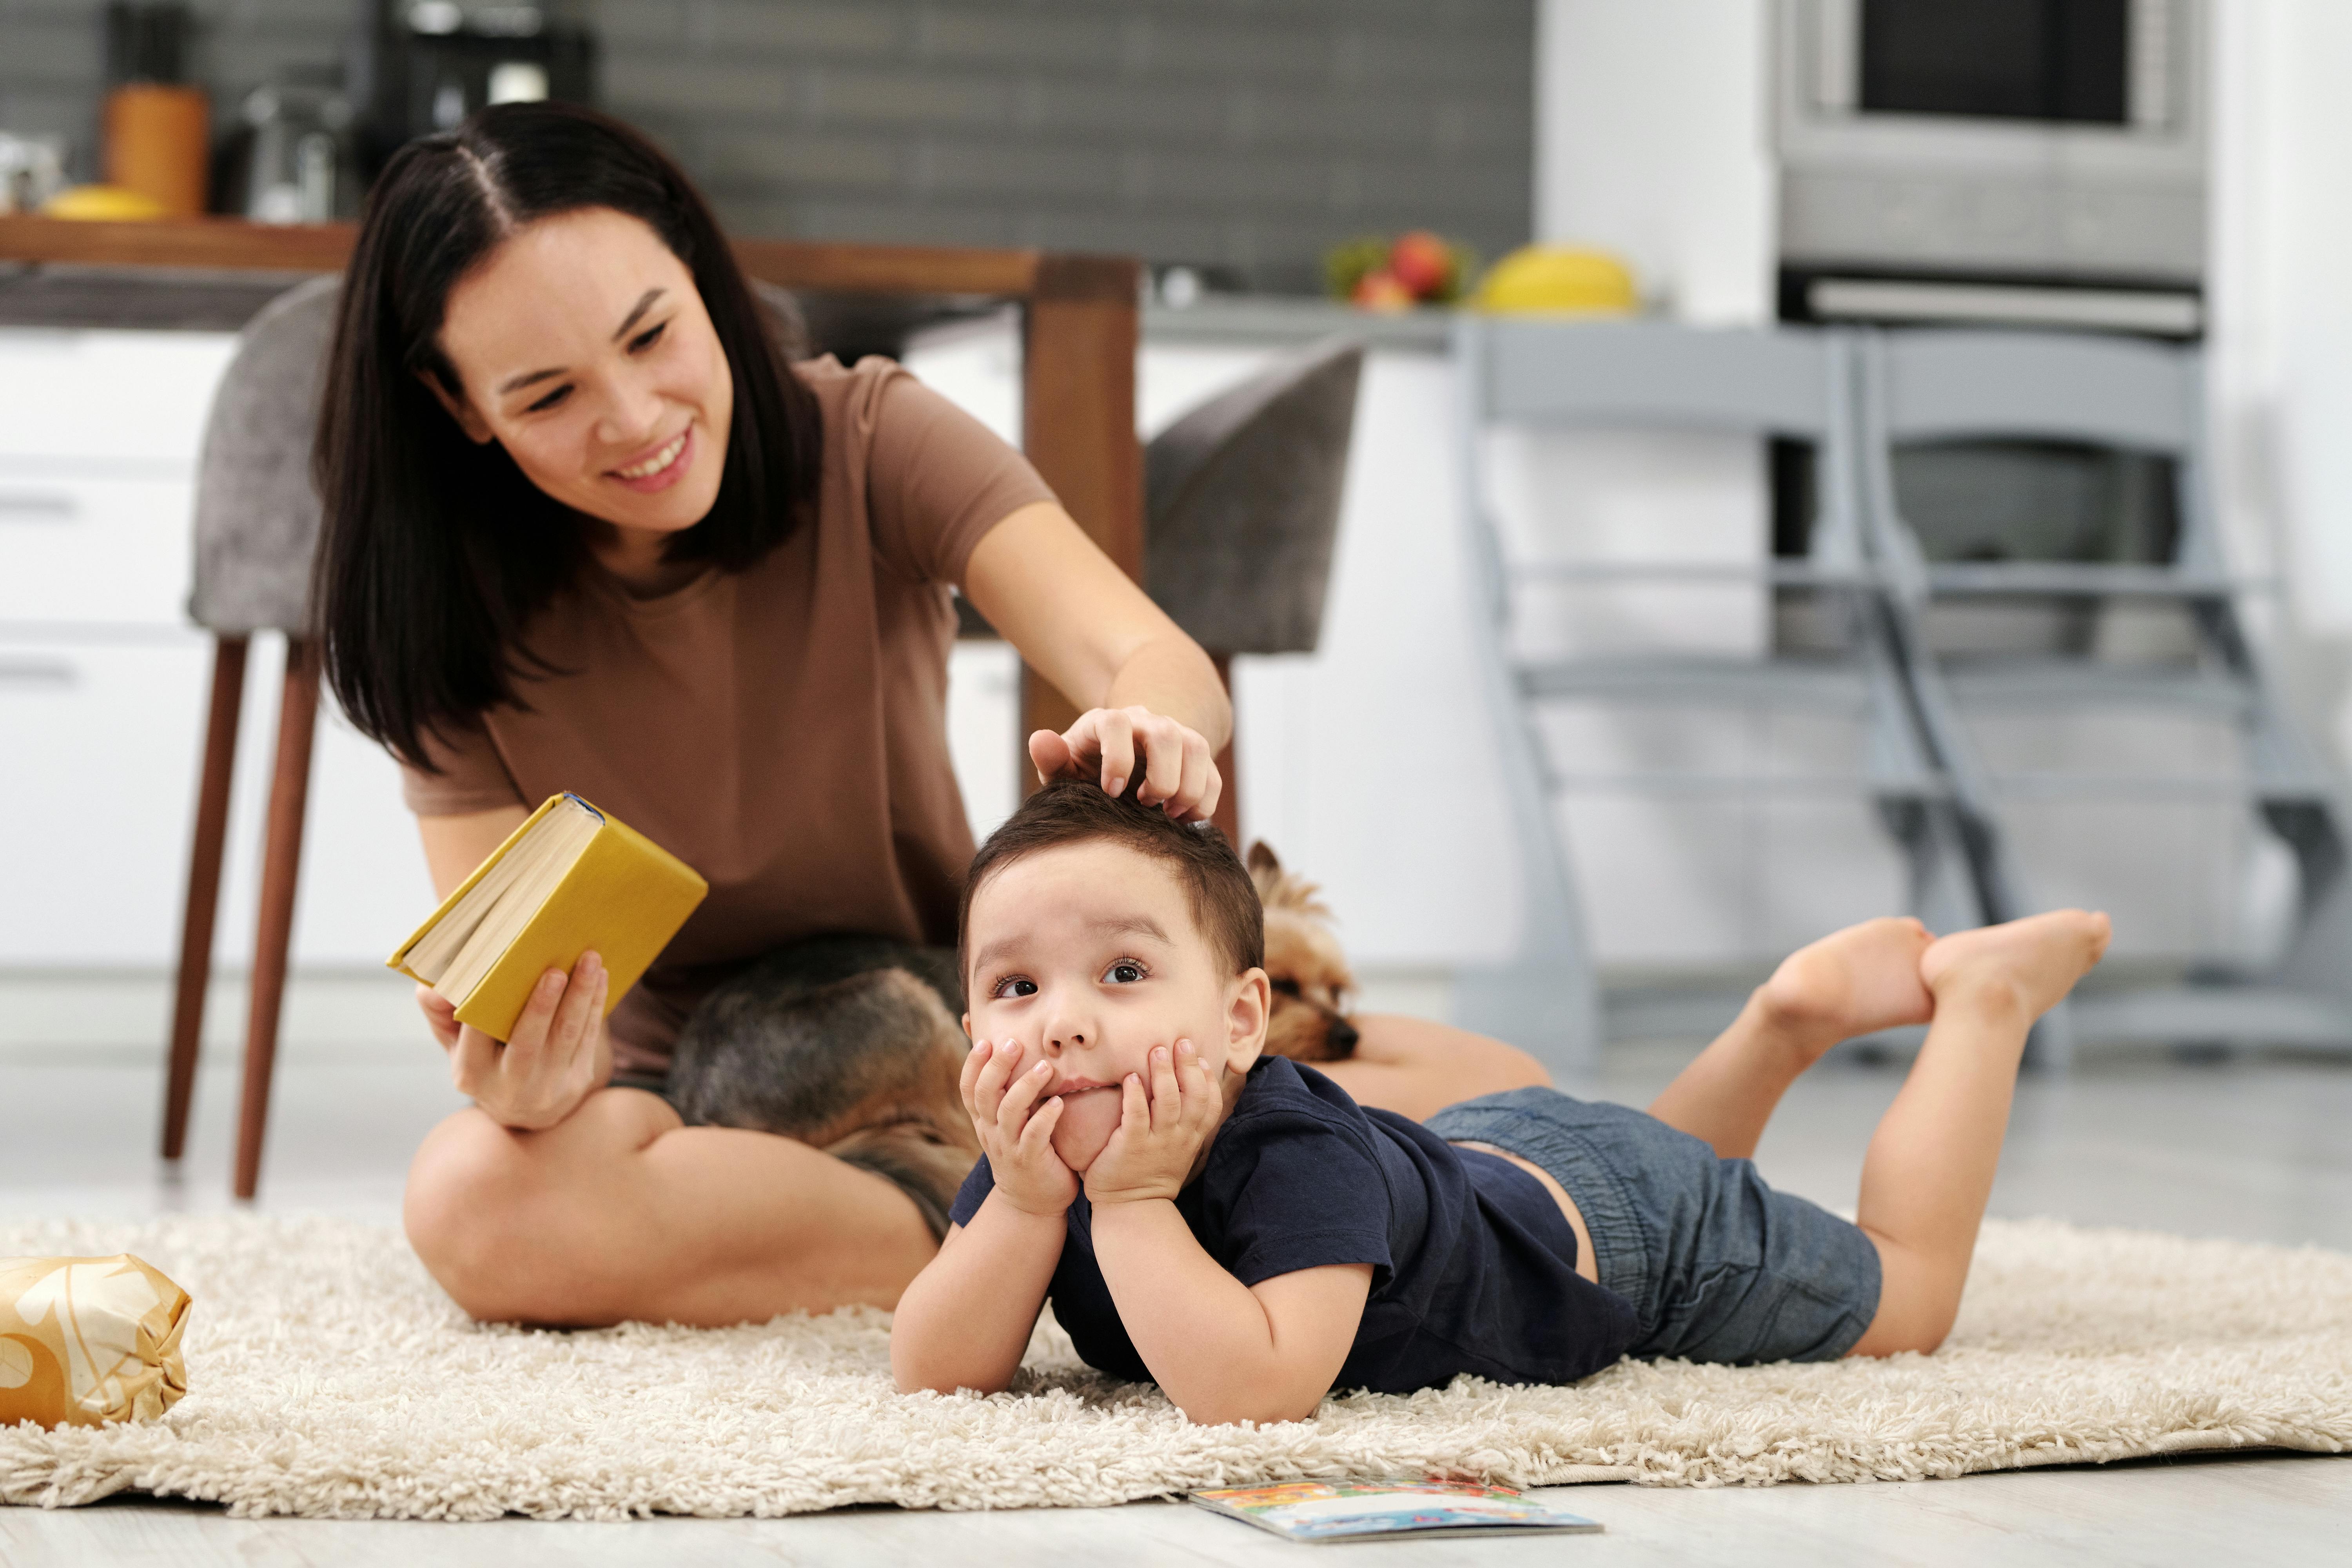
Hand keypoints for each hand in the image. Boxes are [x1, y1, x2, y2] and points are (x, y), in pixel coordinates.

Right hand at [436, 951, 609, 1130]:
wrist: (523, 1114)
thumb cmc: (485, 1062)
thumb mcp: (455, 1045)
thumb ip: (441, 1014)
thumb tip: (430, 988)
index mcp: (470, 1073)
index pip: (475, 1034)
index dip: (486, 1005)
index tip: (501, 970)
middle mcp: (507, 1086)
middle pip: (527, 1041)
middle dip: (542, 1004)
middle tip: (555, 970)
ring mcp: (545, 1088)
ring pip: (566, 1036)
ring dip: (580, 996)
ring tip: (589, 960)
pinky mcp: (576, 1084)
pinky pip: (587, 1039)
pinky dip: (594, 1005)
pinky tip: (599, 978)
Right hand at [961, 1038, 1078, 1216]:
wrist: (1032, 1203)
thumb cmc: (1025, 1151)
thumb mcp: (1009, 1123)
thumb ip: (1007, 1093)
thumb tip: (1006, 1055)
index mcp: (984, 1120)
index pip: (969, 1089)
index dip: (973, 1065)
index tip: (984, 1041)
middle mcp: (991, 1132)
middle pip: (985, 1094)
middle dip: (996, 1067)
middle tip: (1014, 1043)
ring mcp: (1009, 1147)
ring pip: (1008, 1112)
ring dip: (1026, 1086)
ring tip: (1046, 1067)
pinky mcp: (1030, 1160)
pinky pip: (1034, 1136)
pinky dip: (1045, 1118)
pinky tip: (1058, 1103)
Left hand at [1029, 706, 1221, 822]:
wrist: (1118, 768)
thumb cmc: (1085, 771)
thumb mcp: (1063, 769)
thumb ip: (1052, 758)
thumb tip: (1039, 739)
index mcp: (1107, 722)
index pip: (1117, 724)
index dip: (1117, 758)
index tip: (1111, 792)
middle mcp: (1145, 723)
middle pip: (1166, 734)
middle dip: (1161, 776)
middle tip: (1144, 804)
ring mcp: (1175, 736)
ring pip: (1197, 748)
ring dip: (1187, 787)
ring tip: (1167, 815)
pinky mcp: (1195, 759)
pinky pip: (1213, 774)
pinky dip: (1205, 801)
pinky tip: (1183, 819)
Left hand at [1083, 1041, 1218, 1206]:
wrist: (1130, 1208)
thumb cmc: (1150, 1172)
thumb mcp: (1177, 1150)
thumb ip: (1184, 1123)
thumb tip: (1186, 1089)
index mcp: (1190, 1137)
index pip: (1210, 1104)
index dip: (1208, 1079)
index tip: (1201, 1058)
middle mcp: (1178, 1137)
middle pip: (1193, 1096)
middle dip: (1189, 1067)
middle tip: (1182, 1041)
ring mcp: (1156, 1142)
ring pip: (1168, 1102)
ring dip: (1164, 1074)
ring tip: (1157, 1051)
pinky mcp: (1130, 1146)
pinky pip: (1136, 1117)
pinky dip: (1135, 1095)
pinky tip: (1130, 1078)